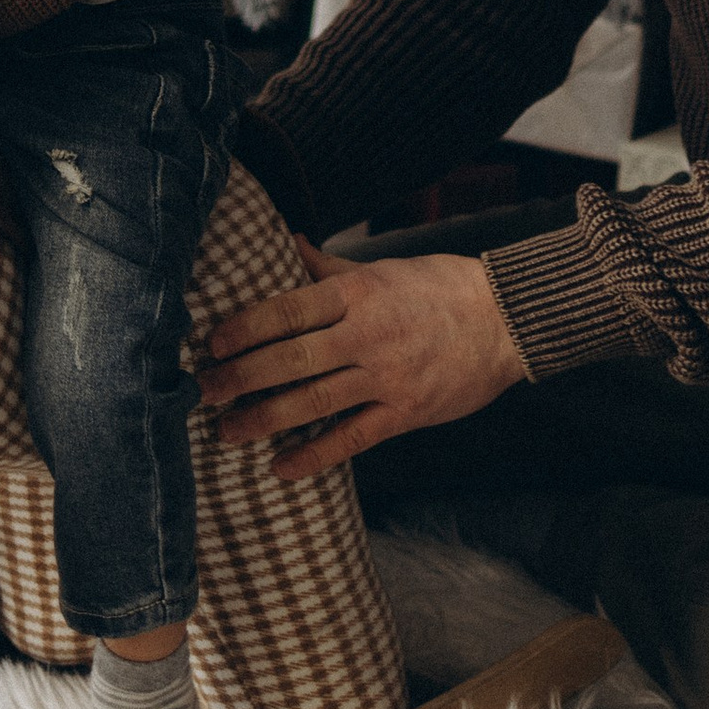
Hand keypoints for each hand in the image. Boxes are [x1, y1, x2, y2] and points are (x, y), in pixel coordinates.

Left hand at [196, 235, 528, 481]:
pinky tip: (282, 468)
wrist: (507, 320)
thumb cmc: (438, 288)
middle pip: (292, 358)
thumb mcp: (382, 268)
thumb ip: (328, 265)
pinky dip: (315, 456)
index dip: (246, 327)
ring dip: (264, 420)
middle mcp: (368, 334)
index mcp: (358, 292)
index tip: (211, 342)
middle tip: (202, 391)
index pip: (289, 308)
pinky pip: (352, 439)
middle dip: (241, 377)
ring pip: (315, 402)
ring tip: (227, 433)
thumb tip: (287, 241)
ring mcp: (388, 377)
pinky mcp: (406, 412)